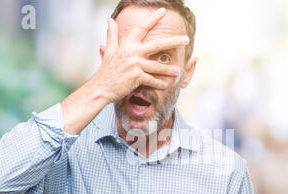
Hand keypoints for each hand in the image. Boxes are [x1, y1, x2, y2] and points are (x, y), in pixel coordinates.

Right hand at [61, 7, 188, 134]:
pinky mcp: (136, 77)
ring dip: (169, 69)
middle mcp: (133, 52)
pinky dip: (159, 83)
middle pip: (157, 44)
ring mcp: (135, 64)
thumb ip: (112, 35)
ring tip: (179, 71)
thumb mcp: (110, 50)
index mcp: (127, 44)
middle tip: (186, 39)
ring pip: (158, 66)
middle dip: (174, 41)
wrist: (101, 88)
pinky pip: (152, 80)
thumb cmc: (106, 70)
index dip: (153, 18)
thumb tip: (109, 20)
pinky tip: (166, 84)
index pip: (142, 27)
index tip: (163, 11)